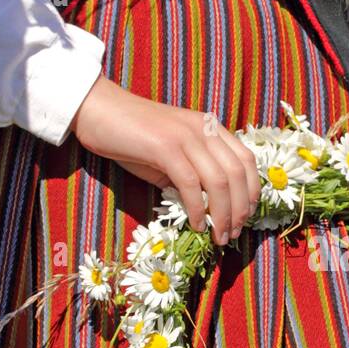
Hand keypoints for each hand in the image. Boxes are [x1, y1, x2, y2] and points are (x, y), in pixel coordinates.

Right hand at [70, 76, 259, 243]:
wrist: (97, 111)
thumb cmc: (132, 137)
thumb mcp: (171, 154)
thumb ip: (193, 174)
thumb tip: (211, 208)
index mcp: (210, 127)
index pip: (245, 160)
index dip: (251, 191)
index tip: (246, 216)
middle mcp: (203, 128)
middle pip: (237, 174)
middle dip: (240, 209)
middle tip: (233, 234)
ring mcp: (185, 135)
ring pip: (219, 181)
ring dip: (223, 215)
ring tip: (218, 236)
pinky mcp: (165, 147)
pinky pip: (191, 184)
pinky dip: (198, 209)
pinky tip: (197, 225)